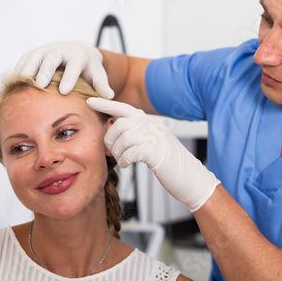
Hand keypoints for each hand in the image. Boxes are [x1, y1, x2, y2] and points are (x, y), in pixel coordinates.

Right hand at [15, 41, 114, 97]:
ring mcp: (47, 49)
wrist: (79, 52)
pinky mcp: (36, 52)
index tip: (64, 91)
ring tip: (22, 84)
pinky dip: (19, 69)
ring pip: (36, 56)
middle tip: (40, 85)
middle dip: (45, 70)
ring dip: (28, 69)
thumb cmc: (89, 68)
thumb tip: (109, 97)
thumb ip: (102, 86)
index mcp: (78, 55)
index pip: (74, 65)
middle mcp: (62, 49)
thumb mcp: (98, 75)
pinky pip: (25, 59)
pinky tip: (13, 83)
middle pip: (52, 57)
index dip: (69, 77)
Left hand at [87, 98, 219, 211]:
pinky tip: (127, 165)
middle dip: (110, 139)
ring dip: (117, 152)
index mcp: (150, 123)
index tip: (90, 101)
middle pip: (120, 124)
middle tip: (111, 151)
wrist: (191, 178)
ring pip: (124, 138)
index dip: (106, 104)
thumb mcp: (153, 143)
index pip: (124, 108)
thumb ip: (138, 134)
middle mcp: (153, 126)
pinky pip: (131, 152)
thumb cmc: (171, 164)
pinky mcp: (156, 153)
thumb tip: (116, 131)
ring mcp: (156, 138)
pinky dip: (124, 160)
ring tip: (121, 160)